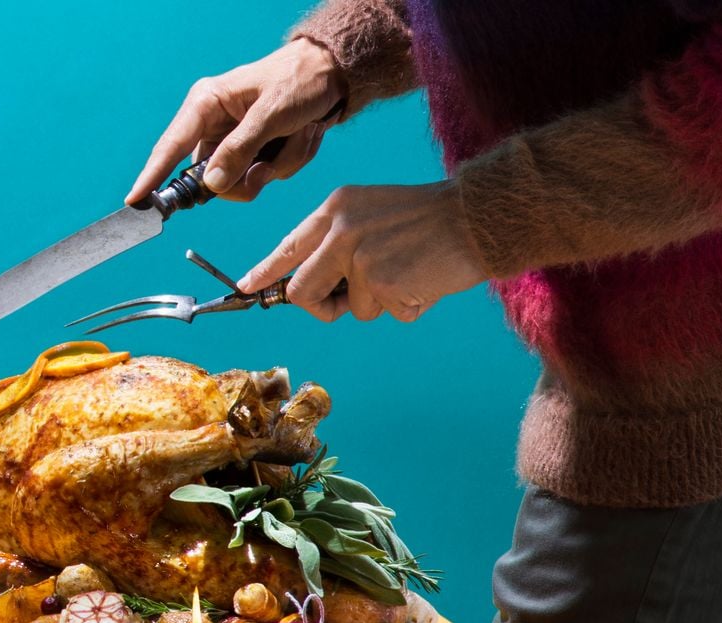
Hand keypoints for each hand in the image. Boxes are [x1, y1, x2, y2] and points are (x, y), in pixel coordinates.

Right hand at [125, 39, 345, 204]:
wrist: (331, 77)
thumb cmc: (298, 83)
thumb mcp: (272, 114)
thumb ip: (241, 149)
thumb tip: (212, 184)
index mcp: (206, 104)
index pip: (170, 147)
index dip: (152, 176)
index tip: (135, 201)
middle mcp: (213, 124)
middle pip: (210, 178)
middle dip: (246, 177)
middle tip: (269, 164)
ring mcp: (233, 142)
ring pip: (241, 182)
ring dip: (275, 166)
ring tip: (295, 136)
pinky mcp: (252, 153)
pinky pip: (262, 178)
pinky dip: (286, 163)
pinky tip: (298, 137)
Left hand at [236, 181, 486, 321]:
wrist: (475, 216)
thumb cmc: (429, 218)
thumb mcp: (372, 212)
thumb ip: (339, 241)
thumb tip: (312, 284)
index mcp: (335, 209)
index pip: (289, 246)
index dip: (265, 271)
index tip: (245, 288)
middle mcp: (340, 232)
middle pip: (302, 291)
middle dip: (320, 307)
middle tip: (341, 304)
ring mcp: (360, 259)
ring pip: (351, 309)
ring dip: (379, 303)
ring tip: (408, 272)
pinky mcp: (383, 284)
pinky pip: (386, 314)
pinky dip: (407, 306)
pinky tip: (424, 280)